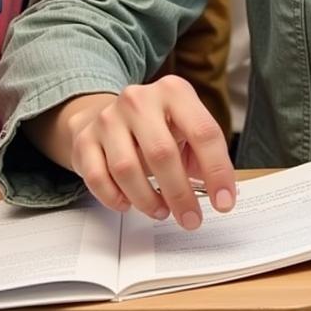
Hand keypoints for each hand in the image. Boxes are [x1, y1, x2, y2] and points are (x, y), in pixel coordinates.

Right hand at [66, 76, 234, 229]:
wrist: (107, 114)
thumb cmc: (157, 127)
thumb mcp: (185, 128)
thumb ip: (203, 154)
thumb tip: (221, 192)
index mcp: (174, 91)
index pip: (203, 131)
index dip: (218, 171)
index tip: (225, 202)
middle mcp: (139, 99)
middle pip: (162, 153)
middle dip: (180, 194)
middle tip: (191, 219)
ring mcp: (108, 117)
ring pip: (127, 169)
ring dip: (147, 200)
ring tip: (161, 211)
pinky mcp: (85, 138)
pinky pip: (98, 178)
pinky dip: (115, 198)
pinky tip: (128, 204)